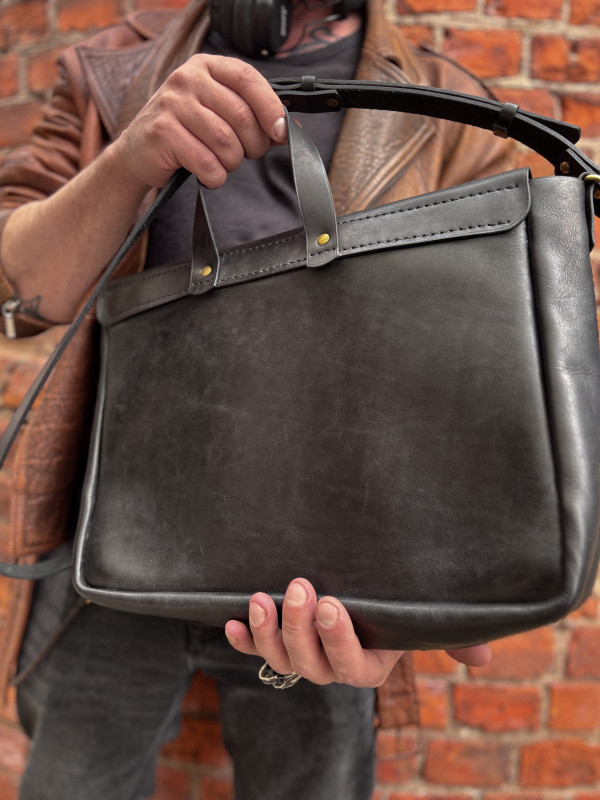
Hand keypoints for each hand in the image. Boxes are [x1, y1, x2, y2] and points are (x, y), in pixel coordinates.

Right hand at [111, 54, 286, 189]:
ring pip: (225, 142)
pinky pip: (207, 164)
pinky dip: (215, 177)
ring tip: (222, 162)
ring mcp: (172, 104)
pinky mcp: (162, 133)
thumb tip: (285, 130)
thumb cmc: (185, 131)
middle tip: (247, 154)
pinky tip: (206, 173)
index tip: (280, 133)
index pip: (248, 79)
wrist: (138, 151)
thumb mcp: (216, 111)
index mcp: (207, 66)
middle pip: (240, 116)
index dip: (270, 108)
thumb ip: (249, 113)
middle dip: (253, 145)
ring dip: (232, 162)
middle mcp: (187, 79)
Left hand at [225, 578, 491, 687]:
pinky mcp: (275, 641)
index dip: (338, 639)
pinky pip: (255, 649)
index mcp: (366, 666)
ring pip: (279, 657)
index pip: (351, 665)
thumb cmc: (394, 609)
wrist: (360, 597)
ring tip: (260, 598)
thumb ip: (450, 637)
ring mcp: (300, 655)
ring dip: (268, 630)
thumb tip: (485, 657)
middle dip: (300, 627)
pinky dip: (243, 638)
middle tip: (300, 586)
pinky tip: (229, 622)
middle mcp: (329, 667)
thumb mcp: (419, 620)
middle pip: (309, 661)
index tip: (333, 603)